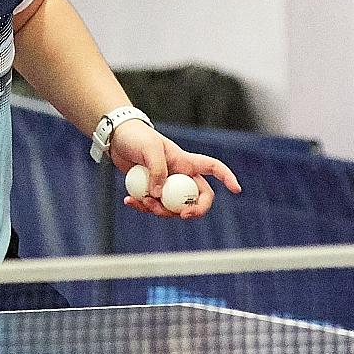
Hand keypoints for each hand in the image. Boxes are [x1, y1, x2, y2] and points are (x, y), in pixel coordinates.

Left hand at [108, 119, 241, 218]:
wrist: (116, 139)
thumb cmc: (137, 137)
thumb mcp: (149, 149)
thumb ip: (157, 170)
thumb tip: (159, 195)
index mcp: (186, 162)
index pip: (213, 168)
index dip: (227, 178)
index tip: (236, 190)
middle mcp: (180, 176)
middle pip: (197, 199)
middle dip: (193, 211)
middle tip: (182, 216)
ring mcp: (165, 185)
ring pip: (173, 208)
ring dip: (160, 211)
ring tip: (142, 201)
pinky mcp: (150, 191)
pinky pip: (152, 206)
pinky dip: (142, 207)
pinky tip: (129, 201)